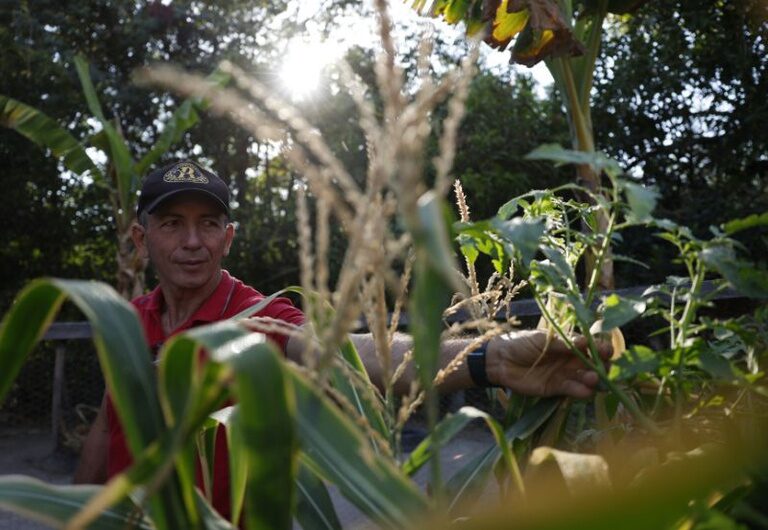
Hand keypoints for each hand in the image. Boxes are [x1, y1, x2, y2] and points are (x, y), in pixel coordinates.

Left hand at [485, 330, 611, 398]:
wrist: (500, 360)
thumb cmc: (521, 343)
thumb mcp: (543, 340)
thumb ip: (564, 343)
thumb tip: (586, 341)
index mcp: (569, 343)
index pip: (592, 346)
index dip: (601, 348)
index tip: (607, 351)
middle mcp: (571, 359)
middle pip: (594, 364)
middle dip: (602, 366)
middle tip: (603, 368)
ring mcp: (564, 374)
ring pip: (585, 379)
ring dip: (593, 379)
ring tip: (593, 378)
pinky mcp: (556, 389)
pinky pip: (573, 390)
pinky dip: (581, 391)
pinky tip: (585, 390)